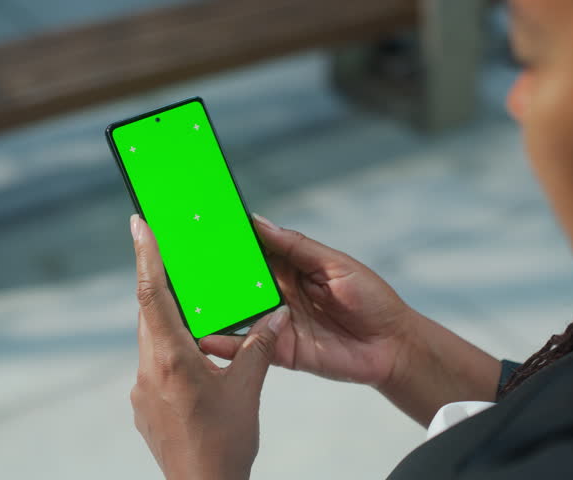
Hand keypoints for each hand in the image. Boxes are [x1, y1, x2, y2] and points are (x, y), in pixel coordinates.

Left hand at [128, 215, 288, 479]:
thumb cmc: (224, 443)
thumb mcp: (248, 389)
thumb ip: (260, 346)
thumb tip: (277, 314)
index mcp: (173, 360)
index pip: (152, 295)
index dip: (147, 255)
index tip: (139, 224)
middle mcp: (150, 370)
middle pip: (148, 313)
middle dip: (158, 282)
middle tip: (168, 253)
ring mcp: (143, 390)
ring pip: (151, 339)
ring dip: (167, 318)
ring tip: (190, 305)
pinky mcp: (146, 406)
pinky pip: (154, 364)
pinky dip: (170, 349)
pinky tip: (194, 357)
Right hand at [200, 213, 414, 387]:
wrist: (393, 347)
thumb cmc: (372, 299)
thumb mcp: (336, 265)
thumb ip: (296, 246)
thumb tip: (258, 221)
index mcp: (291, 267)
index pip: (253, 251)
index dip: (229, 241)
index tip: (200, 227)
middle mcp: (278, 293)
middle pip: (238, 282)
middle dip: (211, 274)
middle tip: (178, 264)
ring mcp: (276, 323)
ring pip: (237, 313)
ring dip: (212, 308)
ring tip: (181, 300)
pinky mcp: (280, 351)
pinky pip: (248, 347)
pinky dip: (226, 344)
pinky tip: (203, 337)